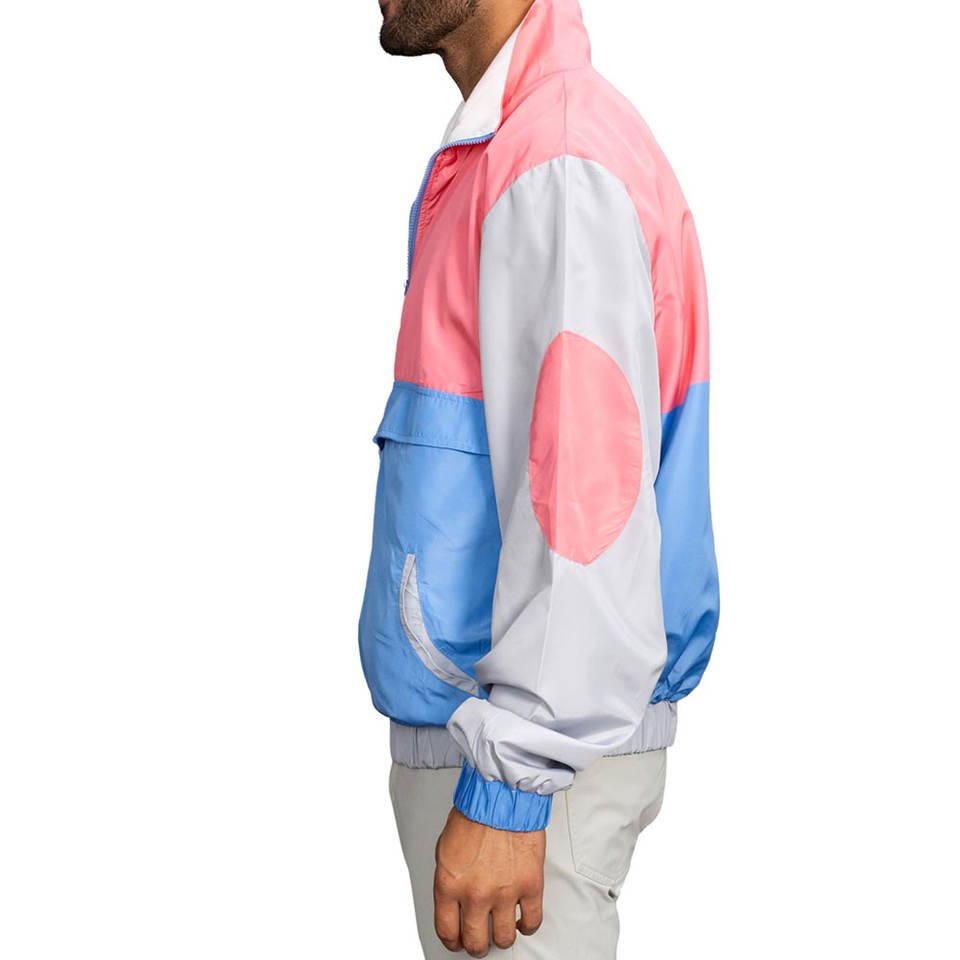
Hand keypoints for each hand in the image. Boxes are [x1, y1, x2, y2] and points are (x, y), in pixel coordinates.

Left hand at [433, 807, 545, 956]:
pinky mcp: (530, 885)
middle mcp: (475, 894)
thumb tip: (454, 900)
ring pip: (504, 938)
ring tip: (503, 930)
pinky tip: (523, 920)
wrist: (502, 795)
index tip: (457, 941)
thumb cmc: (474, 814)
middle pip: (476, 942)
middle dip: (477, 945)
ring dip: (502, 937)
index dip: (453, 941)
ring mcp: (504, 893)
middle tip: (480, 940)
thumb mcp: (445, 849)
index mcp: (449, 884)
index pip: (447, 931)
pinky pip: (532, 922)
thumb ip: (450, 879)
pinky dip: (528, 926)